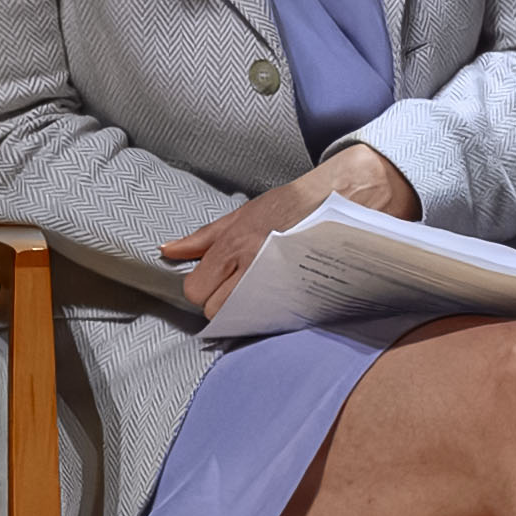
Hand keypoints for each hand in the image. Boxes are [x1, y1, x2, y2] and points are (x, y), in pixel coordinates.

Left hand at [158, 140, 417, 316]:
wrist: (347, 197)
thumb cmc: (294, 203)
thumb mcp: (244, 213)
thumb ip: (204, 237)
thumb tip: (168, 251)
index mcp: (236, 243)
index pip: (197, 289)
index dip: (201, 289)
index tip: (214, 281)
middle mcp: (254, 264)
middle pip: (216, 309)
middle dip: (221, 303)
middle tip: (236, 288)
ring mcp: (279, 280)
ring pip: (243, 317)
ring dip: (245, 309)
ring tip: (257, 292)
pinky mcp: (303, 291)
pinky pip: (274, 315)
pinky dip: (271, 310)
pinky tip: (278, 296)